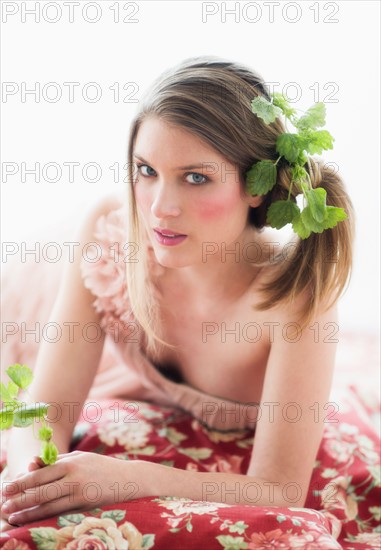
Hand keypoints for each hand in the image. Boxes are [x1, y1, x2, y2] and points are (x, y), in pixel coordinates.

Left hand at [0, 451, 140, 525]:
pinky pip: (60, 512)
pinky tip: (32, 520)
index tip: (6, 487)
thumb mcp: (79, 459)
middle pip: (41, 488)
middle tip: (3, 503)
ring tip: (12, 516)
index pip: (40, 472)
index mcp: (71, 462)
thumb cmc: (100, 468)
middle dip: (19, 497)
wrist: (129, 478)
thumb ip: (55, 462)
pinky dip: (43, 516)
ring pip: (48, 503)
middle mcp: (74, 475)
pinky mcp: (85, 505)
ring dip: (27, 511)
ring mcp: (80, 491)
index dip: (21, 481)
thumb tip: (30, 464)